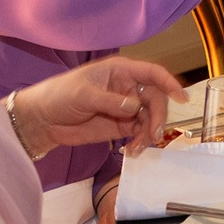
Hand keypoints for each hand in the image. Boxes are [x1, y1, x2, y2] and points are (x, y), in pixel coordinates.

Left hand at [10, 58, 185, 158]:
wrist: (42, 120)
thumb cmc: (59, 96)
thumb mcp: (83, 95)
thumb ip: (111, 100)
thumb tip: (136, 106)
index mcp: (120, 71)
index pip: (152, 74)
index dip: (170, 83)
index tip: (182, 98)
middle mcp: (128, 87)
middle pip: (156, 100)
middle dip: (157, 118)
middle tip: (152, 136)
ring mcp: (125, 108)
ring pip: (150, 119)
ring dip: (148, 134)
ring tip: (136, 148)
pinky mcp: (120, 126)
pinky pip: (139, 133)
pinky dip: (139, 143)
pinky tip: (131, 151)